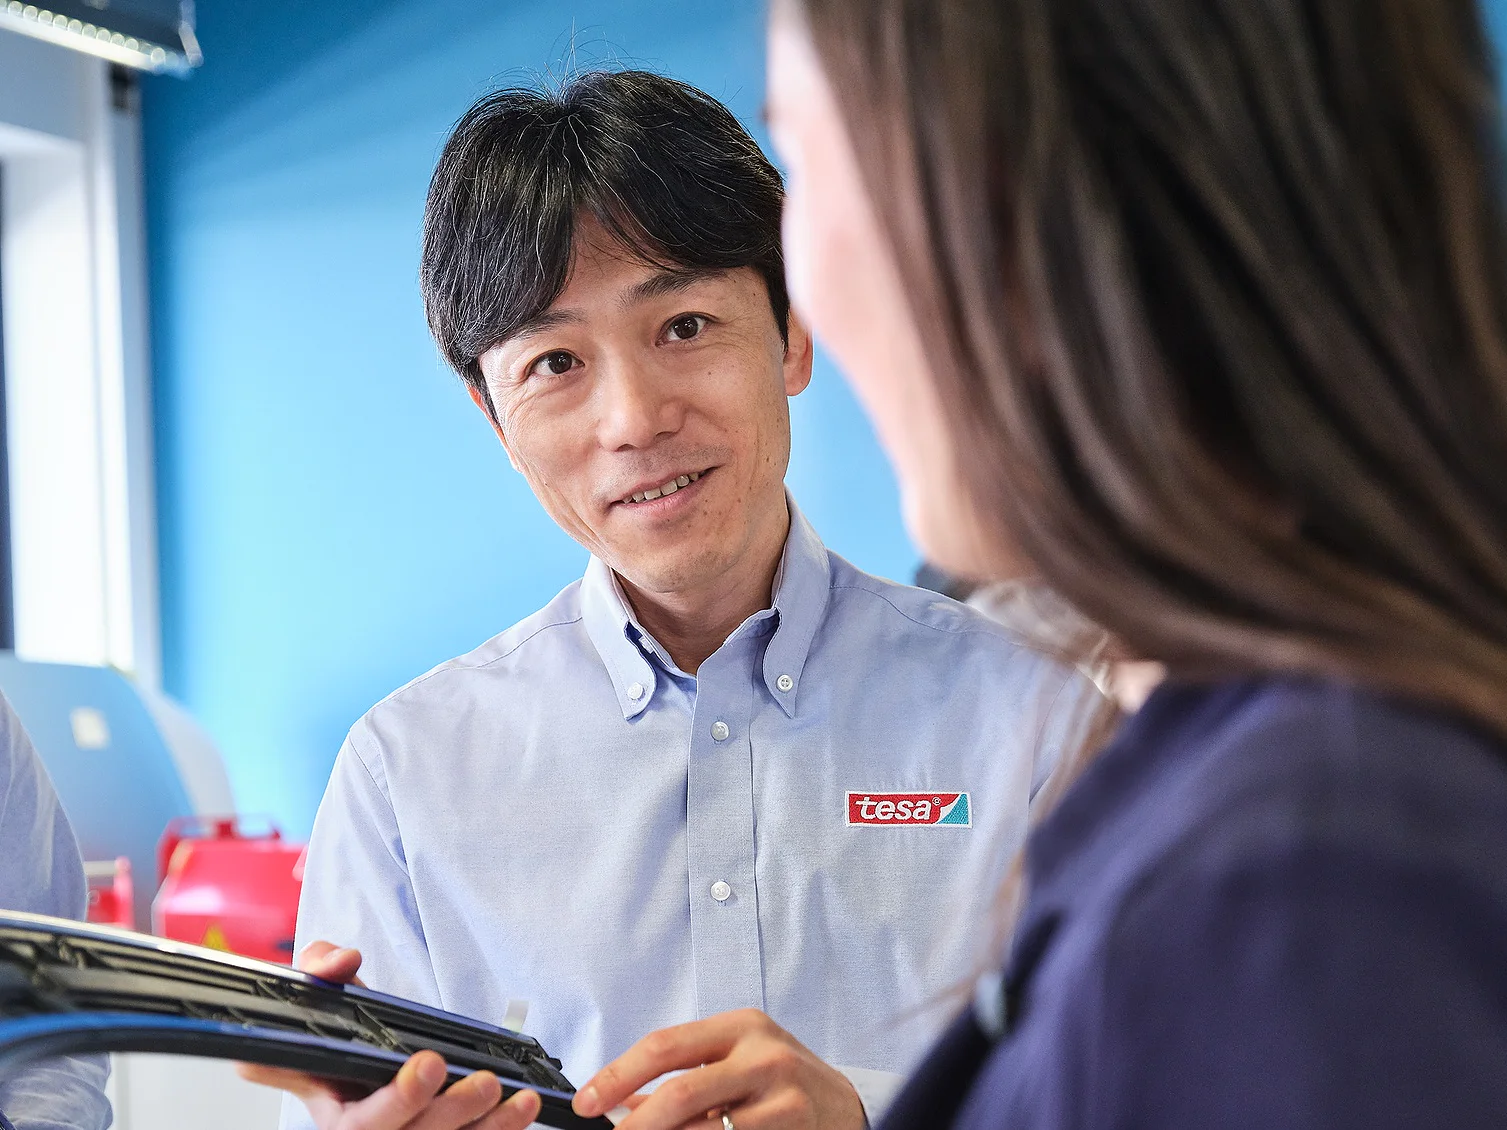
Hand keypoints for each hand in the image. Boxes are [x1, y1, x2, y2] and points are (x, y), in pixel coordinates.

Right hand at [237, 941, 541, 1129]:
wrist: (353, 1052)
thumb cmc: (337, 1028)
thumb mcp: (320, 990)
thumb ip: (320, 967)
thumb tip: (344, 960)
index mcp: (332, 1102)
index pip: (354, 1120)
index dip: (398, 1099)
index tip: (431, 1062)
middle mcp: (365, 1129)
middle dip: (451, 1110)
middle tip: (486, 1080)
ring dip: (488, 1127)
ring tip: (521, 1099)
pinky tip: (525, 1107)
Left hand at [571, 1009, 865, 1129]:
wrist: (846, 1108)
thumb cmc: (781, 1079)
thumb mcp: (737, 1060)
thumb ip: (684, 1074)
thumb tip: (617, 1104)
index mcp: (741, 1027)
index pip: (665, 1046)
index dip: (617, 1075)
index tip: (587, 1102)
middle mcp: (763, 1056)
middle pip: (681, 1093)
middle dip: (635, 1124)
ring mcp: (781, 1099)